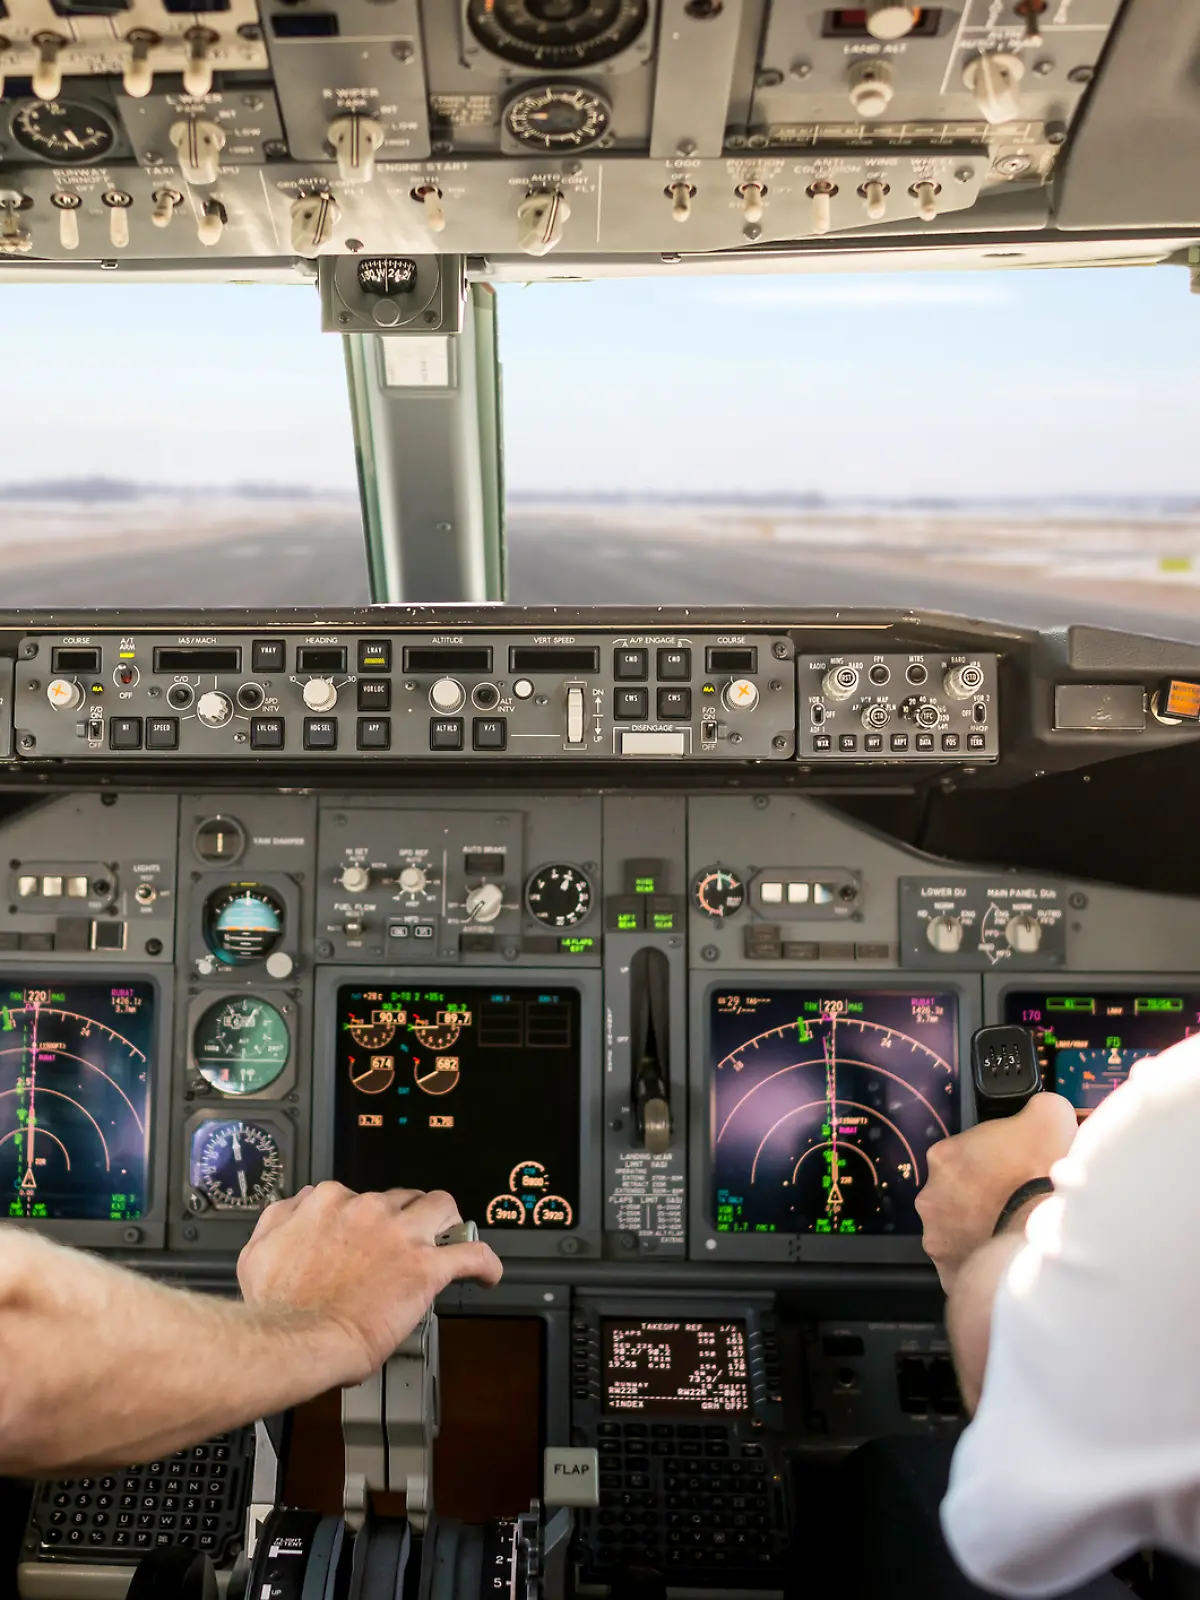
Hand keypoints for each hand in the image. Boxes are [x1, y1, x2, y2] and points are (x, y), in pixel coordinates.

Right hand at [236, 1182, 501, 1382]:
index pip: (357, 1196)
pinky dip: (485, 1263)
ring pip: (442, 1207)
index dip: (365, 1218)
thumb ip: (280, 1218)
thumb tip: (295, 1207)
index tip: (368, 1235)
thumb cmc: (277, 1307)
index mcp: (328, 1202)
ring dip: (447, 1222)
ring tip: (449, 1238)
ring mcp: (400, 1236)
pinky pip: (471, 1255)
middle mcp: (368, 1209)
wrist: (295, 1340)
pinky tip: (487, 1274)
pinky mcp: (426, 1268)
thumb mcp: (259, 1250)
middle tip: (407, 1241)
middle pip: (401, 1198)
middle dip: (406, 1217)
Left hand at [916, 1095, 1077, 1292]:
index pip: (966, 1150)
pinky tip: (1009, 1256)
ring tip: (1016, 1230)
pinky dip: (986, 1261)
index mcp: (946, 1156)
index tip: (1015, 1165)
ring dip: (983, 1229)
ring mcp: (939, 1237)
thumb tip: (1046, 1109)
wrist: (1042, 1240)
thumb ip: (1041, 1108)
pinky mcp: (951, 1274)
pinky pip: (968, 1265)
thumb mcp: (1049, 1117)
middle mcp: (933, 1197)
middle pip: (959, 1192)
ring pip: (960, 1230)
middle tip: (1017, 1198)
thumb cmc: (1040, 1179)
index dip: (995, 1157)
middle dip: (985, 1194)